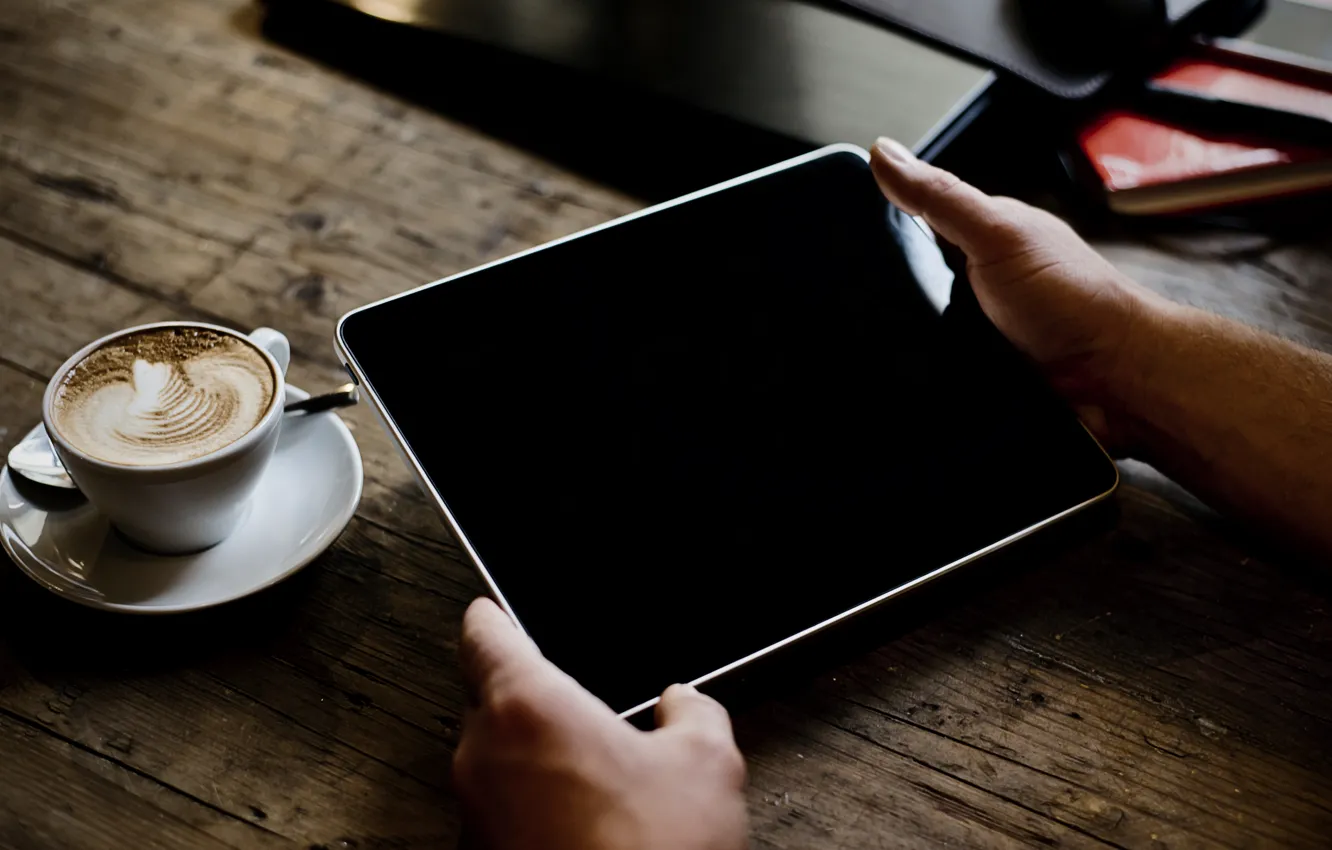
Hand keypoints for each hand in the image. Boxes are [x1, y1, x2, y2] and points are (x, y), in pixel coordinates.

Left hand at [454, 598, 748, 849]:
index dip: (491, 615)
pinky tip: (587, 830)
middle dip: (534, 702)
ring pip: (496, 762)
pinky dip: (532, 811)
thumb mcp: (709, 765)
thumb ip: (696, 712)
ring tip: (601, 786)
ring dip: (535, 763)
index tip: (490, 610)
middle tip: (584, 715)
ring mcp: (474, 815)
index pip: (484, 635)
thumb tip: (686, 703)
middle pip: (491, 700)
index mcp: (527, 706)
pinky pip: (501, 814)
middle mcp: (482, 756)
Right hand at [869, 137, 1164, 449]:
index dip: (880, 227)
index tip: (837, 235)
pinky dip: (926, 377)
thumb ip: (940, 197)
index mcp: (987, 237)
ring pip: (918, 334)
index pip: (917, 222)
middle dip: (887, 298)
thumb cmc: (1074, 300)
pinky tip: (917, 380)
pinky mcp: (984, 377)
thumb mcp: (997, 235)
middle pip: (911, 284)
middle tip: (862, 306)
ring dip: (906, 343)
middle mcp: (984, 282)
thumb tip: (883, 152)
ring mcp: (983, 332)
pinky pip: (936, 374)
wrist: (1116, 379)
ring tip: (884, 350)